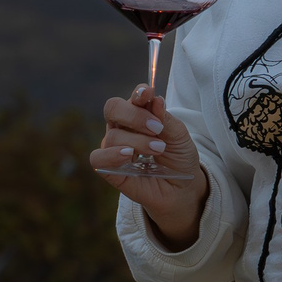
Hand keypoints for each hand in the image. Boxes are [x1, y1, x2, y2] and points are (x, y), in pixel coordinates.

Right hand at [90, 85, 209, 247]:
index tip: (148, 94)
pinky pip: (98, 157)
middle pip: (113, 108)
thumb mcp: (180, 136)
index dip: (138, 93)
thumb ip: (165, 118)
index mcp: (139, 114)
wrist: (182, 189)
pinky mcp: (109, 169)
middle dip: (134, 115)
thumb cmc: (179, 158)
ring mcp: (115, 147)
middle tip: (157, 128)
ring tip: (158, 150)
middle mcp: (123, 128)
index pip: (132, 97)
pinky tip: (130, 156)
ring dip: (138, 141)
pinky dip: (112, 154)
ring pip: (113, 135)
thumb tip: (154, 99)